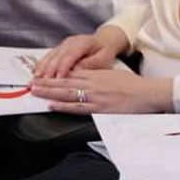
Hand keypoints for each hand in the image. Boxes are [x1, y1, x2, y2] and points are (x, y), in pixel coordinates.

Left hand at [31, 68, 172, 113]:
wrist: (148, 93)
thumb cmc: (135, 85)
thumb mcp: (115, 74)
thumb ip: (100, 76)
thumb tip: (86, 78)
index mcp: (98, 74)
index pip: (72, 72)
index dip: (56, 73)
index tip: (44, 74)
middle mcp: (93, 83)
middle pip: (65, 81)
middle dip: (47, 82)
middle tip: (31, 82)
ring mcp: (95, 96)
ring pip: (67, 93)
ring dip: (49, 92)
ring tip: (35, 91)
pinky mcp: (99, 108)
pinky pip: (77, 107)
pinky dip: (63, 106)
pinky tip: (52, 105)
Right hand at [34, 26, 128, 77]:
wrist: (104, 41)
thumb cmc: (104, 51)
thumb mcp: (102, 59)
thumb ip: (89, 65)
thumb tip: (75, 72)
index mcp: (83, 43)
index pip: (69, 56)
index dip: (62, 69)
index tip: (58, 80)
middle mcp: (70, 42)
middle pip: (56, 57)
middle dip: (48, 71)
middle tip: (42, 84)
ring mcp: (63, 44)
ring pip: (49, 57)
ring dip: (41, 69)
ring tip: (35, 81)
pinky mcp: (58, 49)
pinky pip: (48, 57)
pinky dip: (41, 66)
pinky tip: (36, 74)